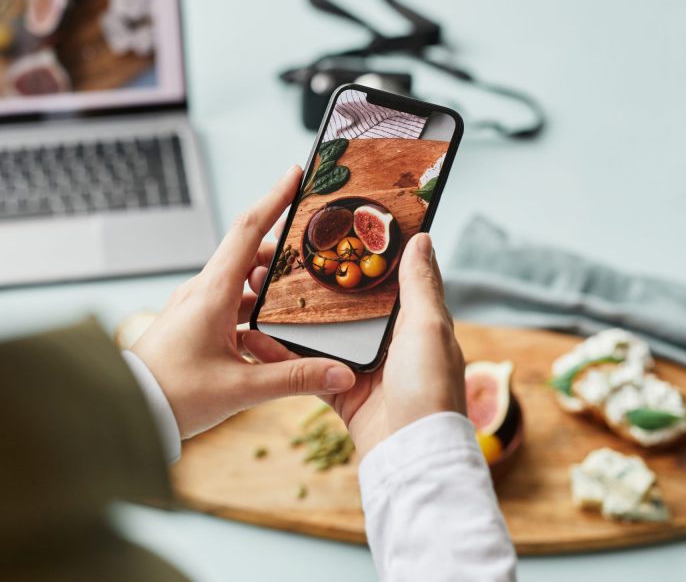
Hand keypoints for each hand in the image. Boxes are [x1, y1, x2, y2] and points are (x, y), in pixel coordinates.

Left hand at [132, 166, 357, 437]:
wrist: (128, 410)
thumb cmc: (174, 395)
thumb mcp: (240, 389)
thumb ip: (294, 379)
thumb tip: (341, 374)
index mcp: (213, 292)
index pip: (248, 230)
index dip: (275, 198)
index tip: (297, 174)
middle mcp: (202, 290)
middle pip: (250, 256)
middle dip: (284, 253)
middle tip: (316, 255)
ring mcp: (195, 306)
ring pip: (241, 283)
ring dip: (270, 287)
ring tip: (302, 297)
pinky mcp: (192, 324)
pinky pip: (230, 305)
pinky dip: (254, 310)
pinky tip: (272, 334)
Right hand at [245, 232, 465, 455]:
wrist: (413, 454)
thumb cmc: (431, 389)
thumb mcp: (428, 328)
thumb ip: (419, 284)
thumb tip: (422, 238)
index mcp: (414, 323)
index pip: (385, 281)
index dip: (359, 257)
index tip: (329, 231)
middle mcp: (388, 343)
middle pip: (344, 306)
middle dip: (312, 286)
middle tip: (280, 263)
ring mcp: (361, 368)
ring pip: (319, 335)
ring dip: (288, 318)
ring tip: (257, 294)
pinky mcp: (339, 392)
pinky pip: (305, 368)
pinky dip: (280, 356)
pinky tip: (254, 338)